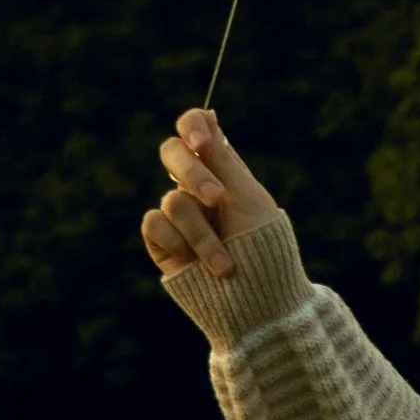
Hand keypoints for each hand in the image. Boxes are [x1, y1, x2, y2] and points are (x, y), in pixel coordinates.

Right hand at [138, 109, 285, 281]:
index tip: (201, 138)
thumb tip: (208, 113)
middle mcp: (197, 187)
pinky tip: (195, 264)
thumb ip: (222, 159)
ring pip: (171, 199)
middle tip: (217, 198)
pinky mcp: (161, 242)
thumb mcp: (248, 200)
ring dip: (202, 233)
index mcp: (224, 171)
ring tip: (224, 263)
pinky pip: (153, 223)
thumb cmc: (265, 251)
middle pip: (172, 153)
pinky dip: (179, 243)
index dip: (192, 126)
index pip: (197, 131)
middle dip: (193, 173)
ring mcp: (178, 215)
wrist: (257, 306)